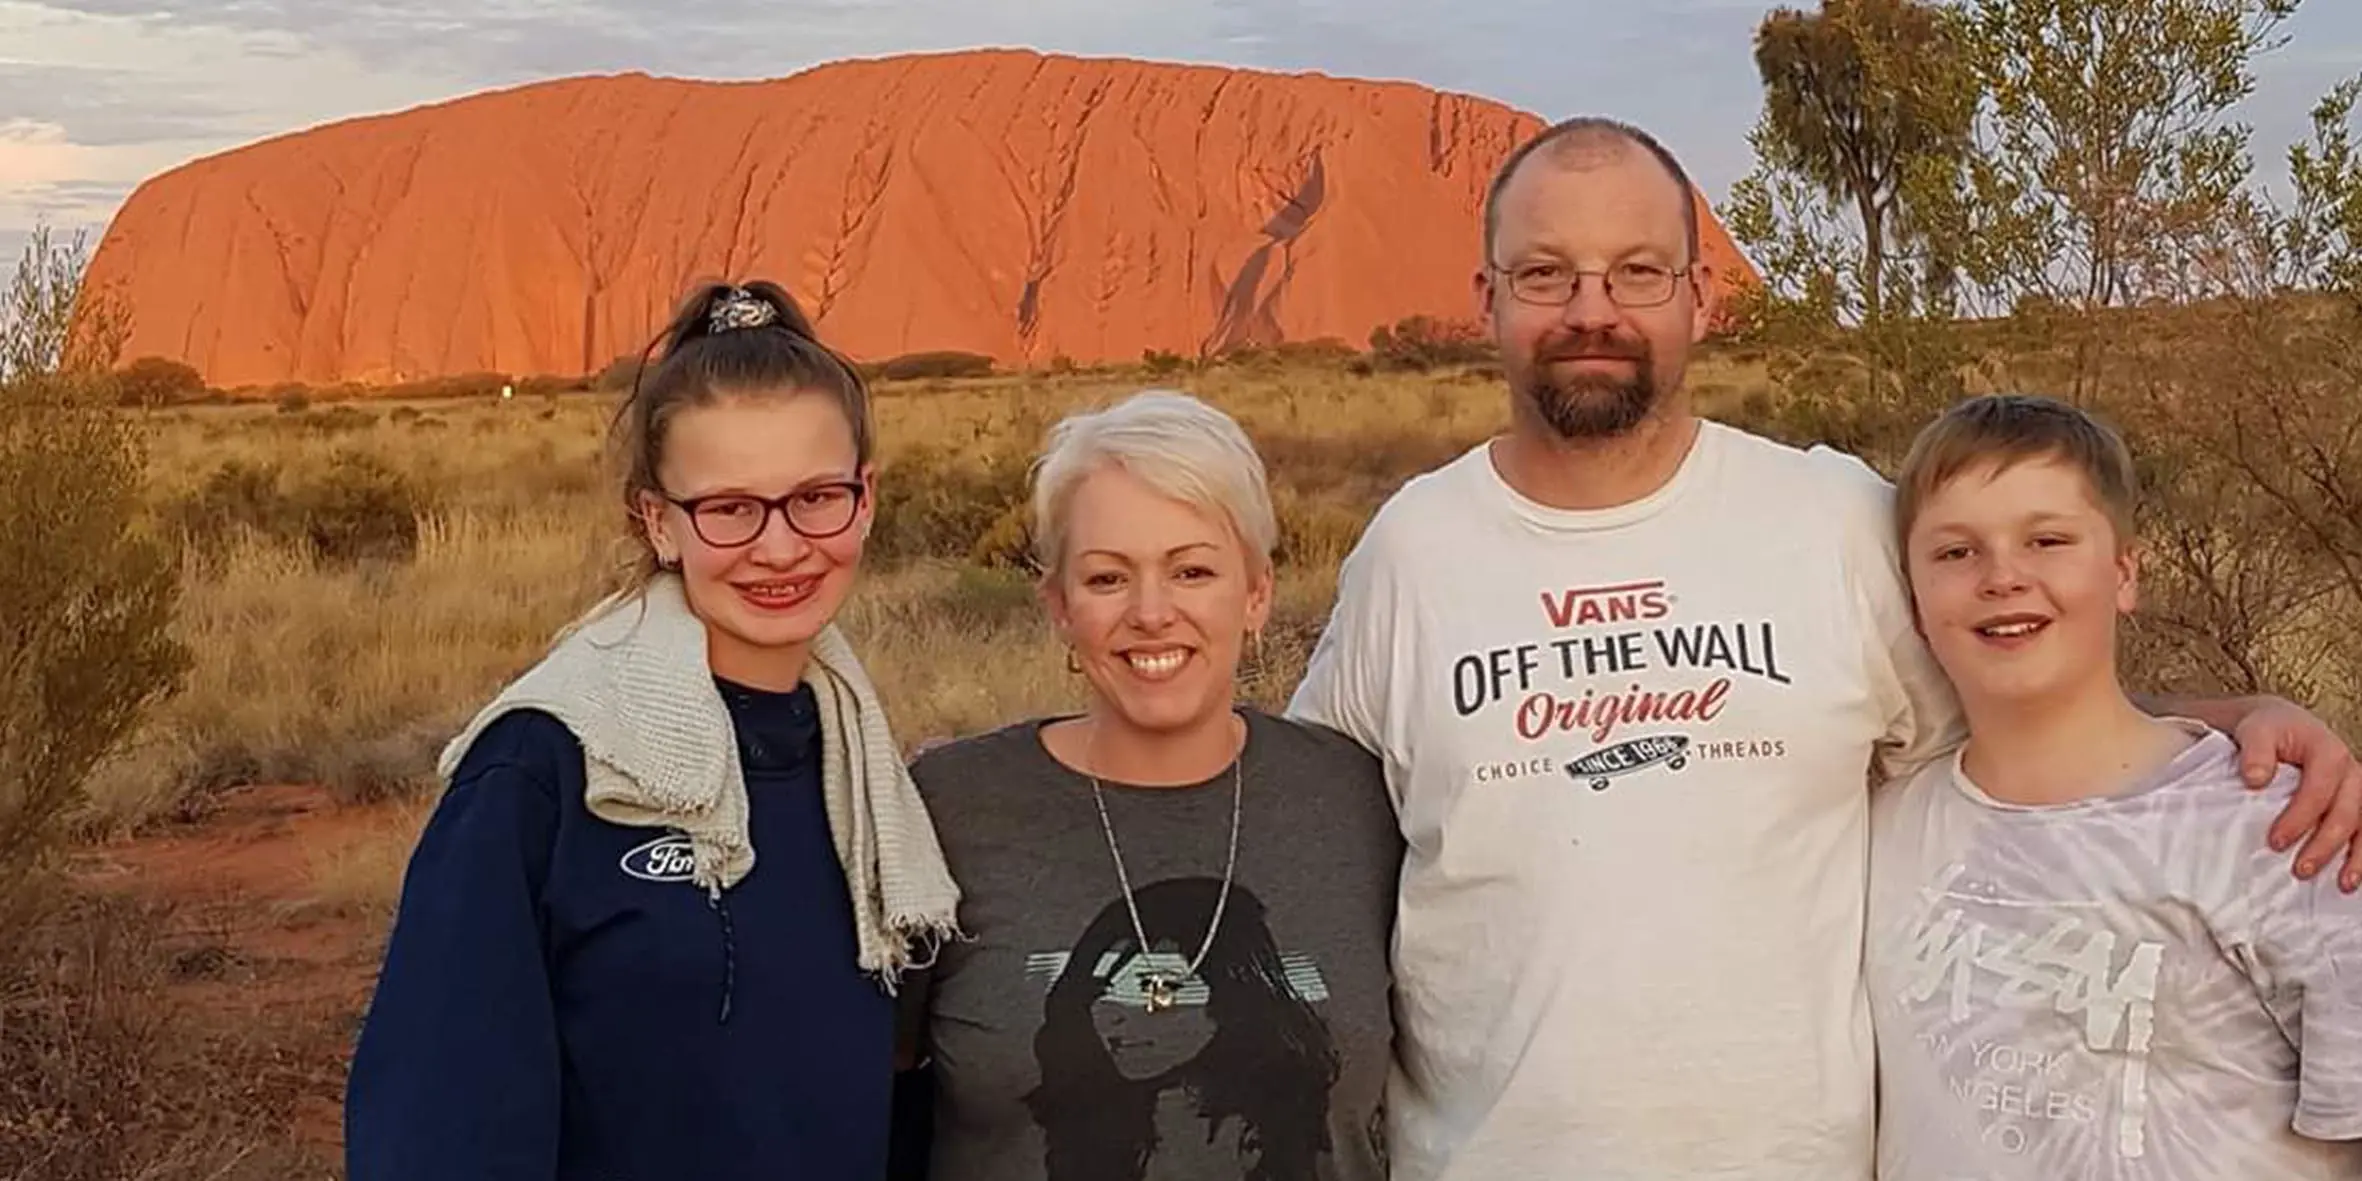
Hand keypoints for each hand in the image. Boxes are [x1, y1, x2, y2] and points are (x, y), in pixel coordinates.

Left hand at [2234, 698, 2361, 890]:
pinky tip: (2353, 877)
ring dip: (2358, 857)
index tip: (2276, 842)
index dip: (2299, 818)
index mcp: (2329, 752)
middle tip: (2300, 870)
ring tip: (2343, 884)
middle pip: (2346, 813)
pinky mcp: (2357, 803)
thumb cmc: (2269, 731)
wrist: (2281, 726)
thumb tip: (2256, 779)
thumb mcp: (2256, 731)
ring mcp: (2358, 789)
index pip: (2318, 790)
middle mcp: (2351, 771)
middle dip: (2325, 845)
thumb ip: (2256, 752)